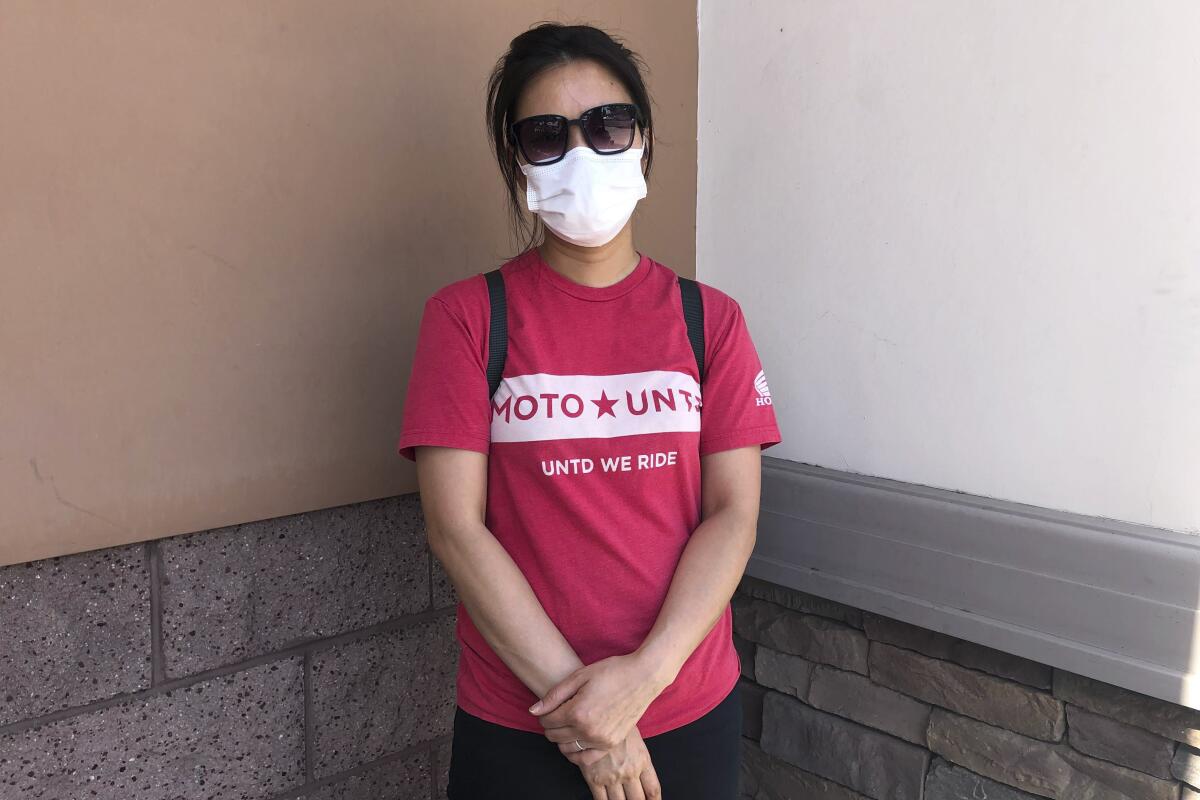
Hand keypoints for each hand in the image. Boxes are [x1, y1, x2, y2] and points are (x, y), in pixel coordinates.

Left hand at [527, 652, 669, 753]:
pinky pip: (586, 759)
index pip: (547, 721)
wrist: (642, 677)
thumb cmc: (611, 671)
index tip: (548, 707)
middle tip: (556, 714)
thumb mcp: (579, 676)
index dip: (543, 714)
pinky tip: (574, 743)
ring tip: (567, 724)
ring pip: (567, 748)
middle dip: (550, 725)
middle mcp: (587, 729)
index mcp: (577, 711)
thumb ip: (554, 695)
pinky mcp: (611, 744)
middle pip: (554, 736)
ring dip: (561, 738)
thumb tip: (533, 711)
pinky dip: (576, 754)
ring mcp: (600, 739)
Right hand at [571, 725, 661, 799]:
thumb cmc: (616, 720)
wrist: (596, 714)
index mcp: (642, 762)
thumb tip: (642, 774)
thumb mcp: (635, 737)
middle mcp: (629, 772)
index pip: (653, 790)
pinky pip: (601, 799)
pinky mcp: (594, 778)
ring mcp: (612, 777)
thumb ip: (641, 759)